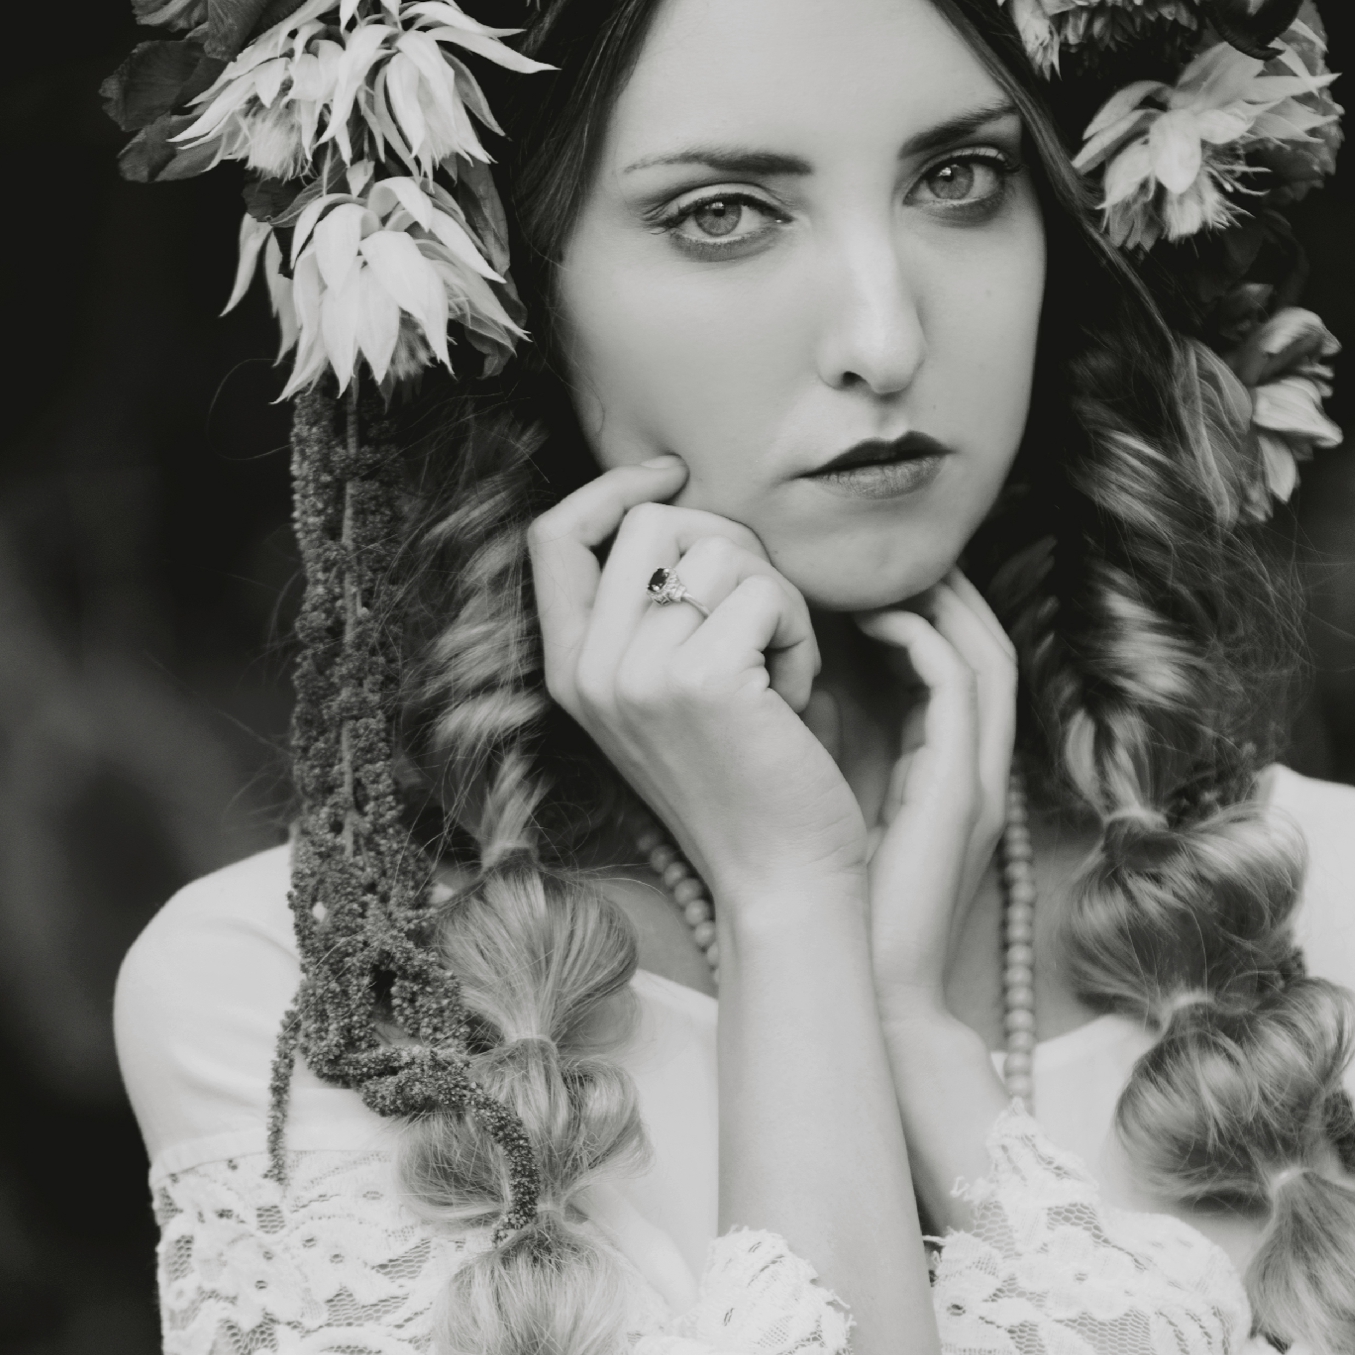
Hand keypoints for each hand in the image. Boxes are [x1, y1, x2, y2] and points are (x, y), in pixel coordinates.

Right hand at [529, 458, 865, 916]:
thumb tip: (675, 496)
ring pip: (718, 548)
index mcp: (570, 669)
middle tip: (762, 622)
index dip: (616, 486)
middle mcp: (589, 669)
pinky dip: (800, 634)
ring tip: (778, 670)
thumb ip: (650, 611)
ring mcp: (638, 675)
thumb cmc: (745, 778)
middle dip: (731, 546)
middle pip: (653, 521)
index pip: (554, 533)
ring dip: (773, 595)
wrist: (779, 879)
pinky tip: (794, 696)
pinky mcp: (702, 682)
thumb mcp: (669, 689)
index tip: (677, 475)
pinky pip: (767, 592)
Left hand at [858, 571, 1018, 1025]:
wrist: (862, 992)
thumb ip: (820, 739)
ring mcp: (977, 777)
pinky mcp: (963, 791)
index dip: (915, 601)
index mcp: (942, 769)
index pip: (947, 658)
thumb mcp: (823, 801)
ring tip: (881, 560)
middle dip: (937, 582)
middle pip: (979, 640)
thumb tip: (776, 670)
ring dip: (936, 598)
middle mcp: (971, 766)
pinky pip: (961, 687)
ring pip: (982, 652)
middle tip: (875, 541)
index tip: (854, 566)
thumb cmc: (832, 905)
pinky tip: (873, 615)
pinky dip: (924, 639)